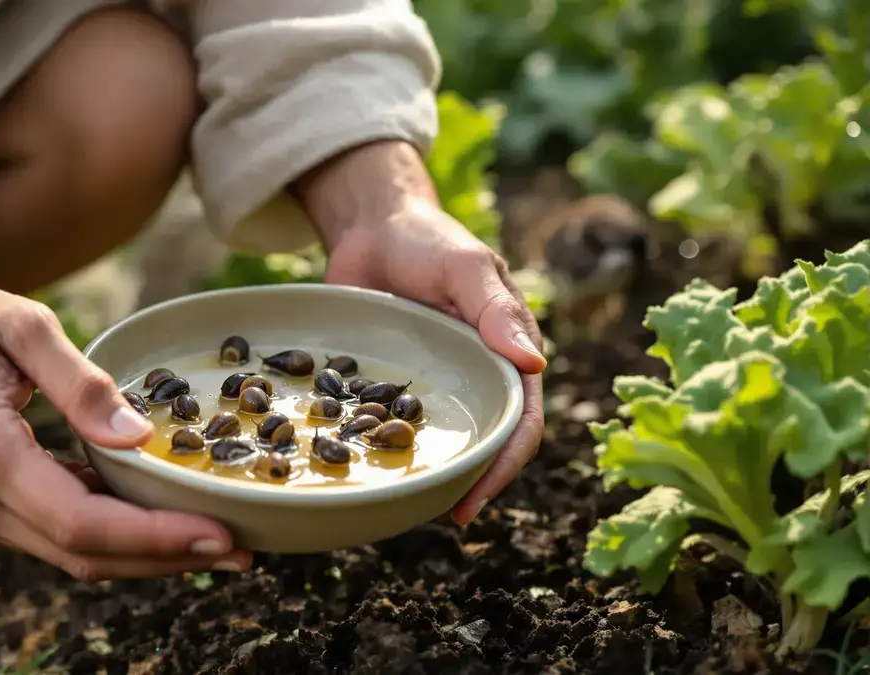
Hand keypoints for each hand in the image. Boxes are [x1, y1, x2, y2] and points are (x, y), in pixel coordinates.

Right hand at [0, 250, 250, 579]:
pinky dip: (105, 536)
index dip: (159, 539)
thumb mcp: (23, 326)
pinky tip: (151, 520)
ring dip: (141, 555)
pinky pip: (49, 535)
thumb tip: (140, 438)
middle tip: (240, 551)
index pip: (85, 522)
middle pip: (84, 554)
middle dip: (166, 560)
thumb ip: (83, 385)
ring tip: (209, 540)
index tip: (222, 536)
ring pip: (68, 555)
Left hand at [294, 141, 546, 524]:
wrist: (373, 226)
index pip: (521, 419)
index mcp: (507, 354)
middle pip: (485, 440)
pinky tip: (370, 470)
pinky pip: (393, 426)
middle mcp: (475, 377)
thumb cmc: (431, 241)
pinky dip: (388, 449)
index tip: (480, 493)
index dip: (507, 461)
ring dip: (433, 473)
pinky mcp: (391, 385)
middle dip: (474, 482)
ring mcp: (433, 385)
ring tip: (411, 507)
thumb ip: (496, 310)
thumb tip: (536, 365)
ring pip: (440, 439)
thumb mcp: (467, 266)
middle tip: (449, 515)